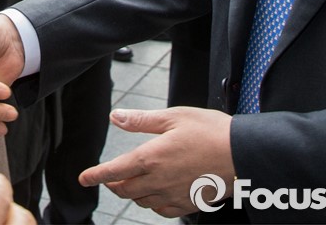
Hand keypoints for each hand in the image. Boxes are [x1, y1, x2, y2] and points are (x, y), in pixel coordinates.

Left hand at [79, 107, 233, 218]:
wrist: (242, 155)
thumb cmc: (210, 131)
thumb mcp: (173, 117)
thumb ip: (142, 120)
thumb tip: (117, 117)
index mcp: (152, 157)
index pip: (115, 170)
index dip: (96, 175)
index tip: (84, 178)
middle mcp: (159, 181)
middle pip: (125, 189)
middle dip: (112, 184)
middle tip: (108, 178)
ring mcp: (173, 195)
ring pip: (141, 201)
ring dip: (131, 193)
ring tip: (129, 183)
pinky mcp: (187, 204)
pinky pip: (161, 210)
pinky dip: (151, 203)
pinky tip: (154, 194)